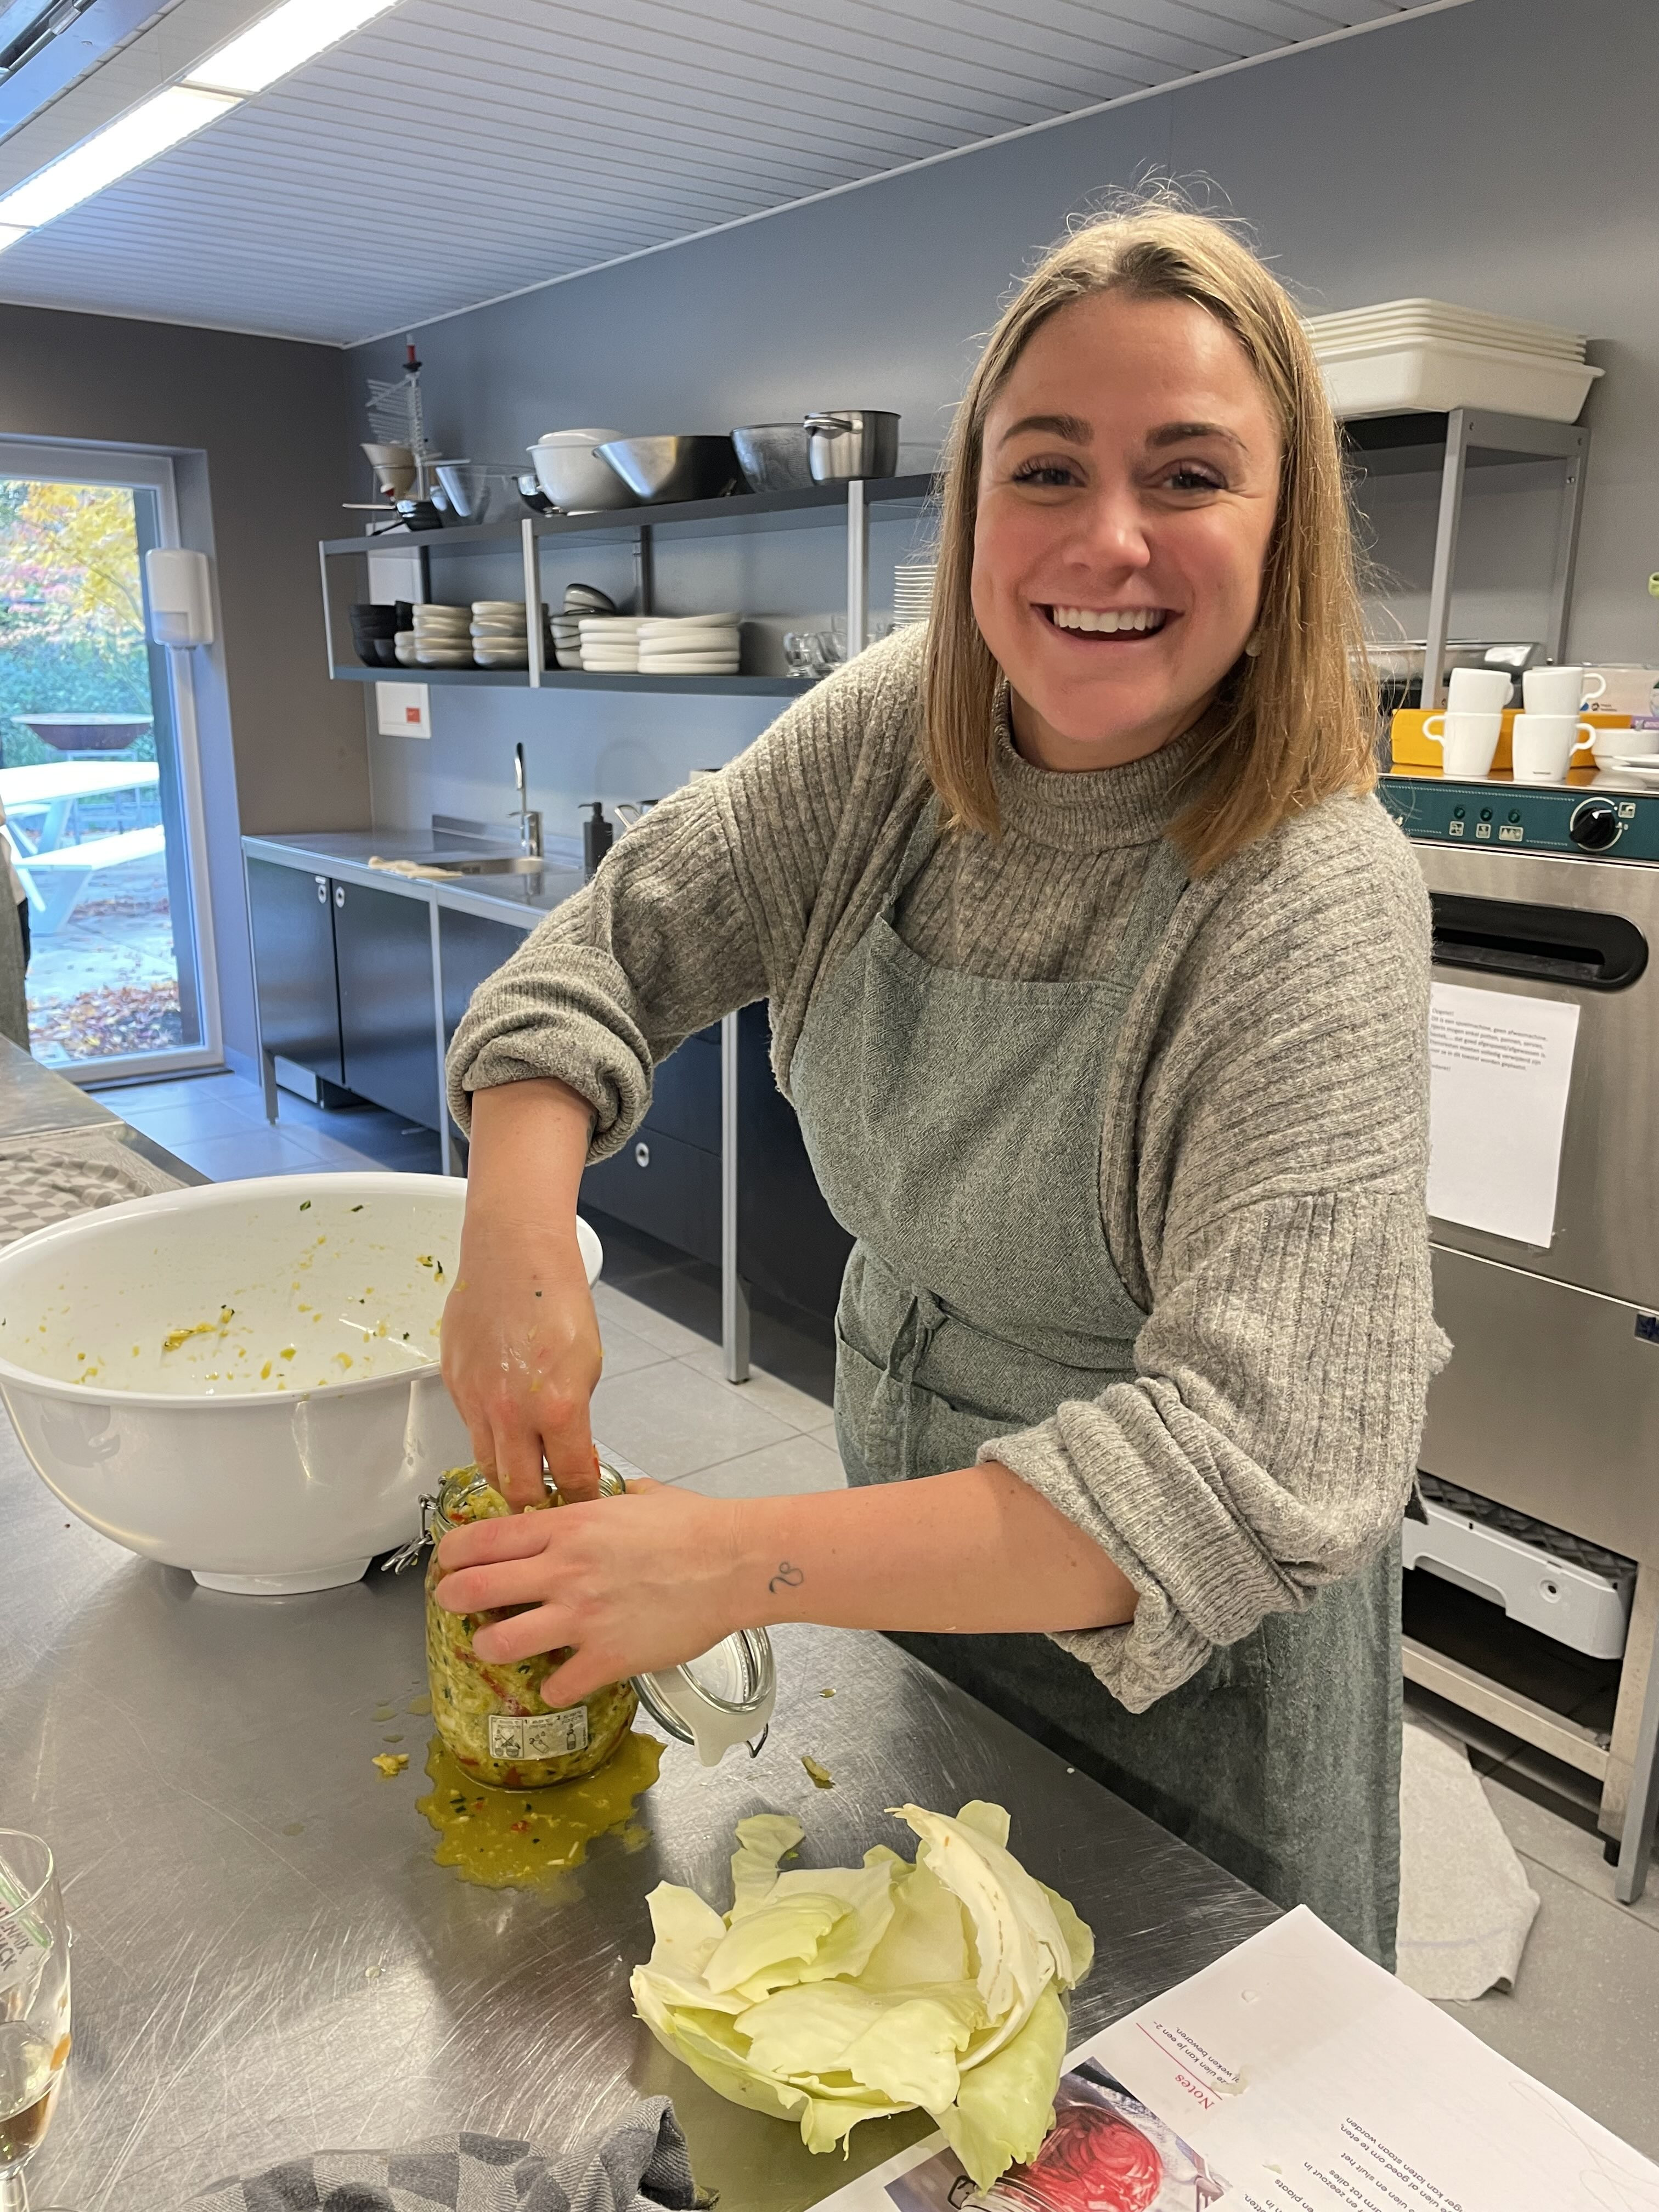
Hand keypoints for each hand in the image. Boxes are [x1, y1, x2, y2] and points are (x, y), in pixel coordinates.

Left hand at [433, 1480, 741, 1704]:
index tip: (449, 1564)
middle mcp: (563, 1571)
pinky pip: (555, 1686)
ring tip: (500, 1648)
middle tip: (459, 1606)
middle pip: (472, 1591)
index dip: (452, 1555)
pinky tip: (562, 1680)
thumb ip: (609, 1499)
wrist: (736, 1563)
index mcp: (567, 1527)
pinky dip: (552, 1688)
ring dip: (491, 1649)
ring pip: (499, 1645)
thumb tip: (607, 1496)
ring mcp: (582, 1618)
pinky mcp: (607, 1658)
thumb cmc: (695, 1525)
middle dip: (454, 1600)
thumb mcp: (641, 1497)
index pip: (481, 1540)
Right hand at [439, 1077, 601, 1505]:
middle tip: (549, 1507)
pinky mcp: (453, 1385)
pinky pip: (470, 1427)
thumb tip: (567, 1447)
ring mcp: (476, 1401)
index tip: (583, 1502)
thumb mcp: (588, 1364)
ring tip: (523, 1477)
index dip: (579, 1497)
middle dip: (536, 1504)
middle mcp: (511, 1414)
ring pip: (487, 1464)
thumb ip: (575, 1415)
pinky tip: (503, 1427)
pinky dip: (487, 1435)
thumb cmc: (558, 1298)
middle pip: (518, 1489)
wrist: (513, 1255)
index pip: (569, 1479)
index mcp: (556, 1409)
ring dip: (506, 1476)